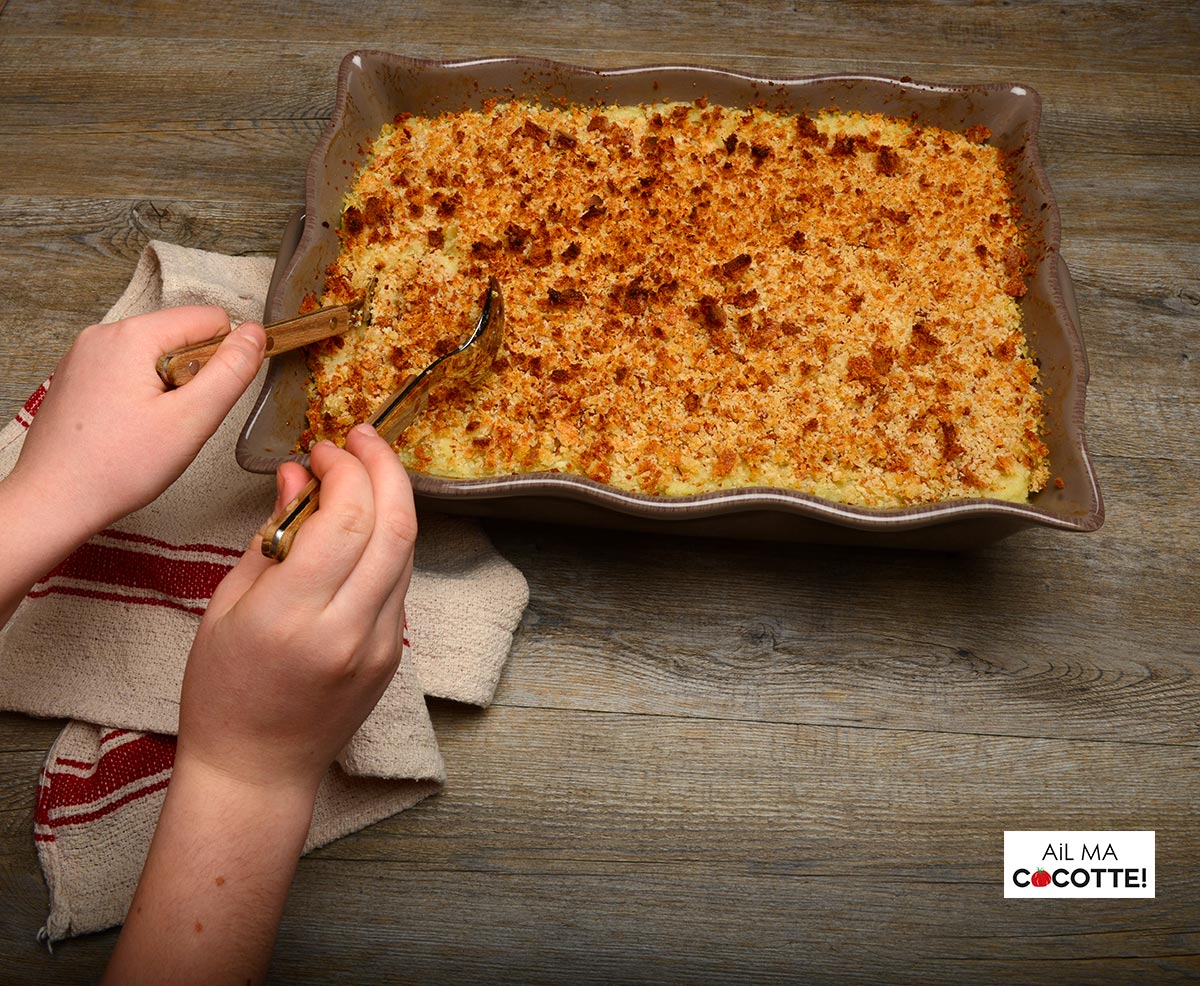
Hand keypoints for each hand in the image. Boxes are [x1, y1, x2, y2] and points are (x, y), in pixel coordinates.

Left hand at [9, 306, 265, 539]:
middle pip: (181, 336)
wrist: (53, 501)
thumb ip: (231, 372)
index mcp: (132, 335)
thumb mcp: (192, 420)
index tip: (203, 401)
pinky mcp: (78, 376)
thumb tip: (256, 335)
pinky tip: (130, 429)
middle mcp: (103, 334)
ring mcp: (85, 354)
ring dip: (168, 389)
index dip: (223, 361)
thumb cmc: (115, 468)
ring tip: (150, 428)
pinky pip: (129, 371)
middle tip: (173, 422)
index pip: (210, 320)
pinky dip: (141, 396)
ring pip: (157, 356)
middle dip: (191, 378)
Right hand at [176, 424, 416, 796]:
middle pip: (394, 526)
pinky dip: (387, 541)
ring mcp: (380, 646)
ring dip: (391, 500)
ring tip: (363, 471)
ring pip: (407, 550)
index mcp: (293, 615)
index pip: (346, 518)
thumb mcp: (228, 605)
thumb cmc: (224, 690)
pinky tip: (363, 524)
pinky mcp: (395, 655)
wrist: (257, 769)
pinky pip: (400, 581)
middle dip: (384, 467)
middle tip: (360, 437)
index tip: (322, 448)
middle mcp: (348, 629)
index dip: (344, 468)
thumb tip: (299, 476)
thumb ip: (272, 536)